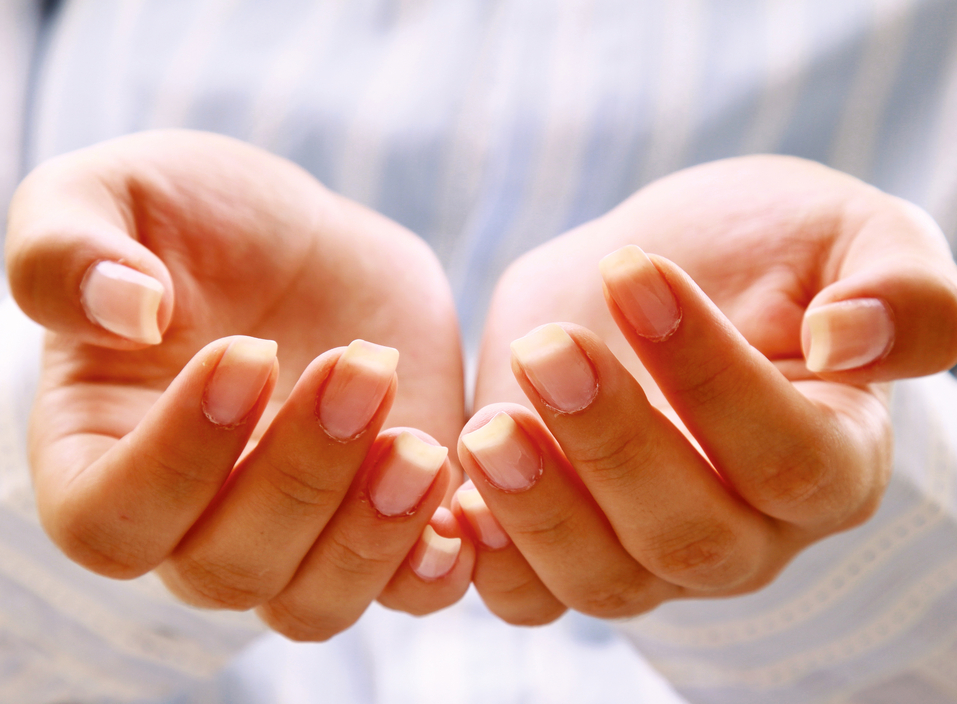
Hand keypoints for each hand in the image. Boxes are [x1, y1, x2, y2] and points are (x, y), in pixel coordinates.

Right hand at [5, 130, 472, 639]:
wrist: (305, 243)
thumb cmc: (194, 218)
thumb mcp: (113, 192)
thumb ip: (68, 248)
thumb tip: (121, 313)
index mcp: (100, 456)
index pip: (111, 523)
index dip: (177, 458)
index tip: (247, 353)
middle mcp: (192, 521)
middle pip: (228, 568)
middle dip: (302, 474)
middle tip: (363, 364)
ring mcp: (292, 535)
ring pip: (314, 602)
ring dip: (372, 534)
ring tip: (420, 444)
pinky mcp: (381, 522)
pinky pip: (403, 592)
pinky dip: (432, 567)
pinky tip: (460, 494)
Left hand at [454, 155, 956, 623]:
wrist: (648, 272)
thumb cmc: (759, 249)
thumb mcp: (848, 233)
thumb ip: (900, 287)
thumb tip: (853, 345)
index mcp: (833, 460)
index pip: (788, 457)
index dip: (712, 378)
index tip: (637, 275)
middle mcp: (748, 531)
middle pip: (690, 537)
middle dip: (612, 446)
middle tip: (548, 351)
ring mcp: (652, 552)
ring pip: (605, 582)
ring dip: (539, 514)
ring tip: (487, 429)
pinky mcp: (566, 547)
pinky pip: (531, 596)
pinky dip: (490, 559)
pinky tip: (455, 485)